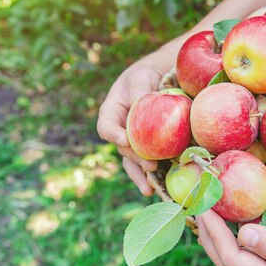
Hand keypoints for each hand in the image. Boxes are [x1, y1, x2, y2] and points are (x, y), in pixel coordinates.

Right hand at [97, 63, 162, 194]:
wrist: (157, 79)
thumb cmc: (144, 76)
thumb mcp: (139, 78)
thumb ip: (138, 91)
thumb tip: (141, 102)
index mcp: (112, 113)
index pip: (107, 127)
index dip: (114, 135)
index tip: (124, 140)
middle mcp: (120, 130)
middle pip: (123, 149)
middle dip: (136, 159)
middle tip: (150, 165)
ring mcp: (133, 141)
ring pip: (133, 161)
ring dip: (141, 175)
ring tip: (150, 189)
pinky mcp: (147, 147)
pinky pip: (147, 162)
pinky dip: (153, 176)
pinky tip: (158, 189)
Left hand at [197, 210, 265, 265]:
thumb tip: (242, 233)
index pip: (232, 259)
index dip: (212, 234)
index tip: (201, 206)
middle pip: (228, 261)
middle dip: (207, 235)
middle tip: (196, 205)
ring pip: (240, 254)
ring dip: (220, 234)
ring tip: (210, 209)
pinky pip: (257, 246)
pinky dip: (241, 230)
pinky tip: (243, 215)